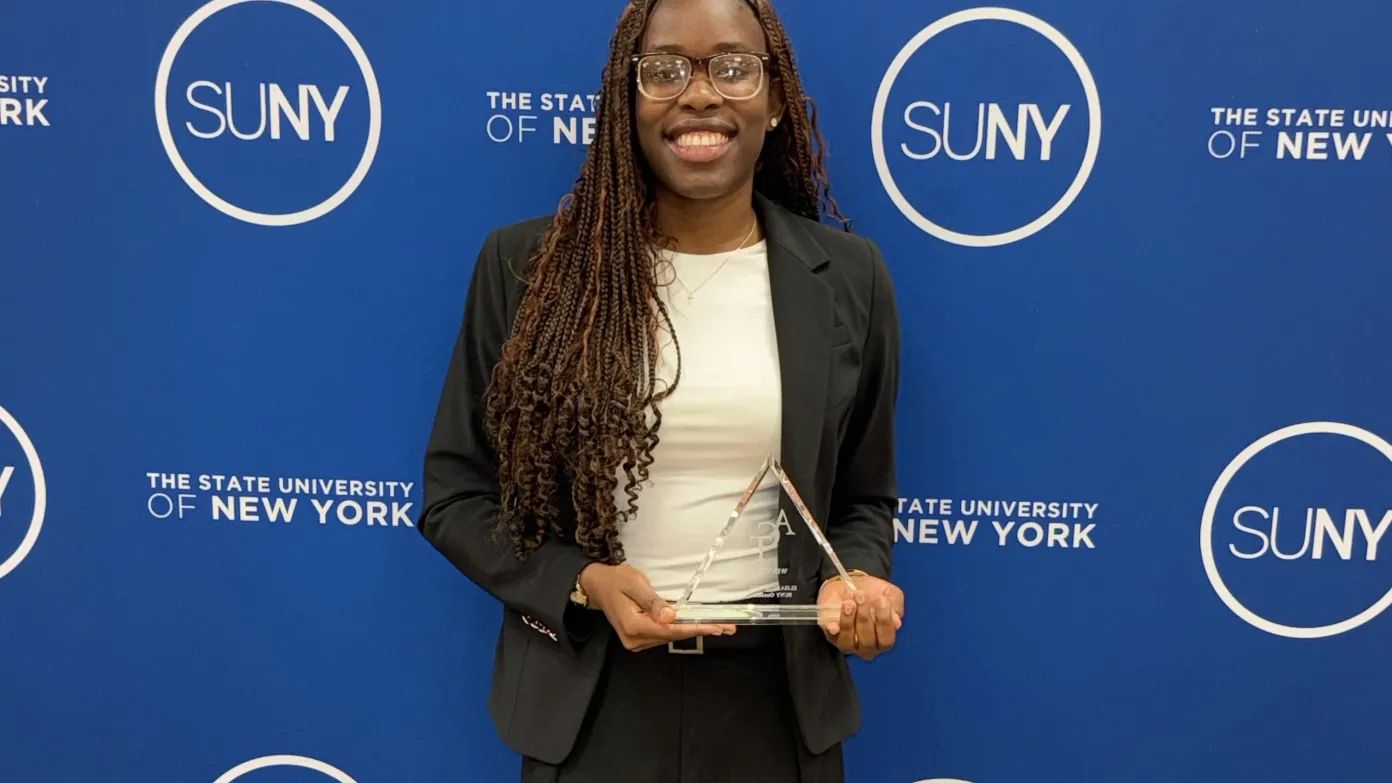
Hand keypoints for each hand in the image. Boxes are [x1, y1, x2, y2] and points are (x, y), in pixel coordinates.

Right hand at [579, 563, 735, 651]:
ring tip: (716, 626)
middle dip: (700, 630)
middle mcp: (635, 639)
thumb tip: (671, 616)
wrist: (597, 586)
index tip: (717, 627)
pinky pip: (663, 635)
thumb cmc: (615, 580)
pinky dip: (680, 629)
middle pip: (673, 636)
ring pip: (670, 636)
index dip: (696, 628)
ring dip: (692, 630)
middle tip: (726, 627)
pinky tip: (694, 624)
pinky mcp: (638, 639)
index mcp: (634, 626)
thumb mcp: (635, 584)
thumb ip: (653, 601)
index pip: (671, 630)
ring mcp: (636, 641)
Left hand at [817, 572, 904, 660]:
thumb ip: (896, 607)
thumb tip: (896, 623)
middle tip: (861, 597)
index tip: (881, 600)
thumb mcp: (890, 594)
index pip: (886, 641)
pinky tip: (834, 624)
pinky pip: (831, 637)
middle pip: (867, 643)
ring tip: (849, 603)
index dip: (884, 623)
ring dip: (849, 622)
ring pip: (847, 643)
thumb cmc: (874, 593)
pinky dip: (833, 630)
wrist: (851, 583)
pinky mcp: (831, 635)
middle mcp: (866, 646)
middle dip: (864, 619)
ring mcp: (848, 643)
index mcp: (883, 639)